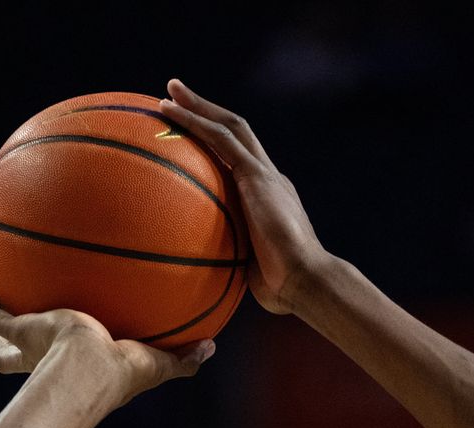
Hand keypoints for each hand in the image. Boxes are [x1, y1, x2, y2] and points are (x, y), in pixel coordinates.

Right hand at [0, 273, 213, 402]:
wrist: (86, 372)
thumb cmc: (119, 376)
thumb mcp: (156, 366)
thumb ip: (182, 359)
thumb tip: (212, 348)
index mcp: (79, 365)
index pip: (71, 364)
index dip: (70, 357)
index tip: (72, 343)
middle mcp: (49, 358)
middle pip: (26, 357)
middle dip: (18, 348)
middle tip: (22, 328)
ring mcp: (29, 344)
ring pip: (3, 333)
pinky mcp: (17, 330)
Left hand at [157, 79, 331, 314]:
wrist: (306, 280)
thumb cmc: (282, 290)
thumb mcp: (250, 273)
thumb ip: (232, 265)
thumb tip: (207, 283)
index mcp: (269, 199)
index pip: (242, 163)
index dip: (219, 146)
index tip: (196, 137)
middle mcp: (269, 179)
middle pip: (236, 134)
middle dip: (207, 112)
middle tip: (176, 96)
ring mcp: (265, 174)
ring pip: (228, 126)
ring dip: (198, 106)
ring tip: (169, 92)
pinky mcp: (257, 176)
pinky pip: (220, 139)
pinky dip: (193, 122)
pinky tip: (167, 111)